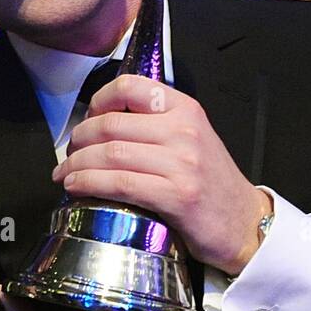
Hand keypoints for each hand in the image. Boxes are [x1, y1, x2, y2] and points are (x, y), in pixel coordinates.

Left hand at [54, 73, 271, 275]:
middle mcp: (183, 131)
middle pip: (110, 124)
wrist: (245, 223)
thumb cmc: (211, 183)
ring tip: (64, 175)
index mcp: (185, 110)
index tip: (86, 119)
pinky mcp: (176, 196)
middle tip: (68, 154)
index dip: (98, 101)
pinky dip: (89, 184)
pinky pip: (120, 183)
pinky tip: (76, 187)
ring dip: (76, 165)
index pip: (130, 87)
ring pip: (110, 154)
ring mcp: (181, 163)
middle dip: (78, 140)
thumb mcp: (191, 139)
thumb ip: (154, 125)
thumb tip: (101, 125)